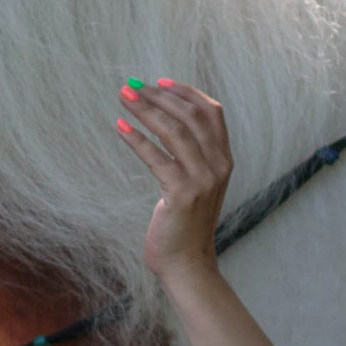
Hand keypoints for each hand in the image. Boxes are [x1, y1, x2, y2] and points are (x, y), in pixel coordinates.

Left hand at [116, 78, 232, 280]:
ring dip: (146, 110)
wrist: (186, 263)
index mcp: (224, 159)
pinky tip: (120, 127)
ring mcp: (203, 180)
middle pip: (190, 116)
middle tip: (130, 87)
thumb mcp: (195, 183)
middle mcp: (218, 166)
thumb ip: (191, 156)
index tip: (158, 81)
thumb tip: (165, 120)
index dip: (185, 92)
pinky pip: (157, 158)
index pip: (211, 112)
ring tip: (123, 98)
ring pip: (174, 131)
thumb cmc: (184, 222)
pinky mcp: (182, 194)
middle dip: (158, 96)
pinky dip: (137, 139)